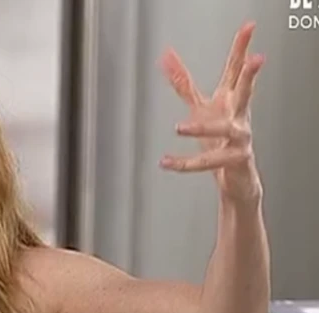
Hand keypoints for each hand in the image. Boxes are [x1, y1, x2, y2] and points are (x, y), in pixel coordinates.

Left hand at [159, 22, 264, 201]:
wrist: (235, 176)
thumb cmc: (219, 138)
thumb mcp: (200, 106)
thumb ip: (183, 83)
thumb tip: (167, 59)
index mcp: (231, 100)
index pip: (236, 70)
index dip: (242, 48)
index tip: (249, 28)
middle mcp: (239, 116)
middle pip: (246, 92)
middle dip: (250, 76)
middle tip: (255, 60)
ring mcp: (239, 138)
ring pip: (226, 130)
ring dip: (203, 128)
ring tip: (180, 127)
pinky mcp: (234, 160)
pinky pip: (207, 162)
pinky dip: (185, 163)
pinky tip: (166, 162)